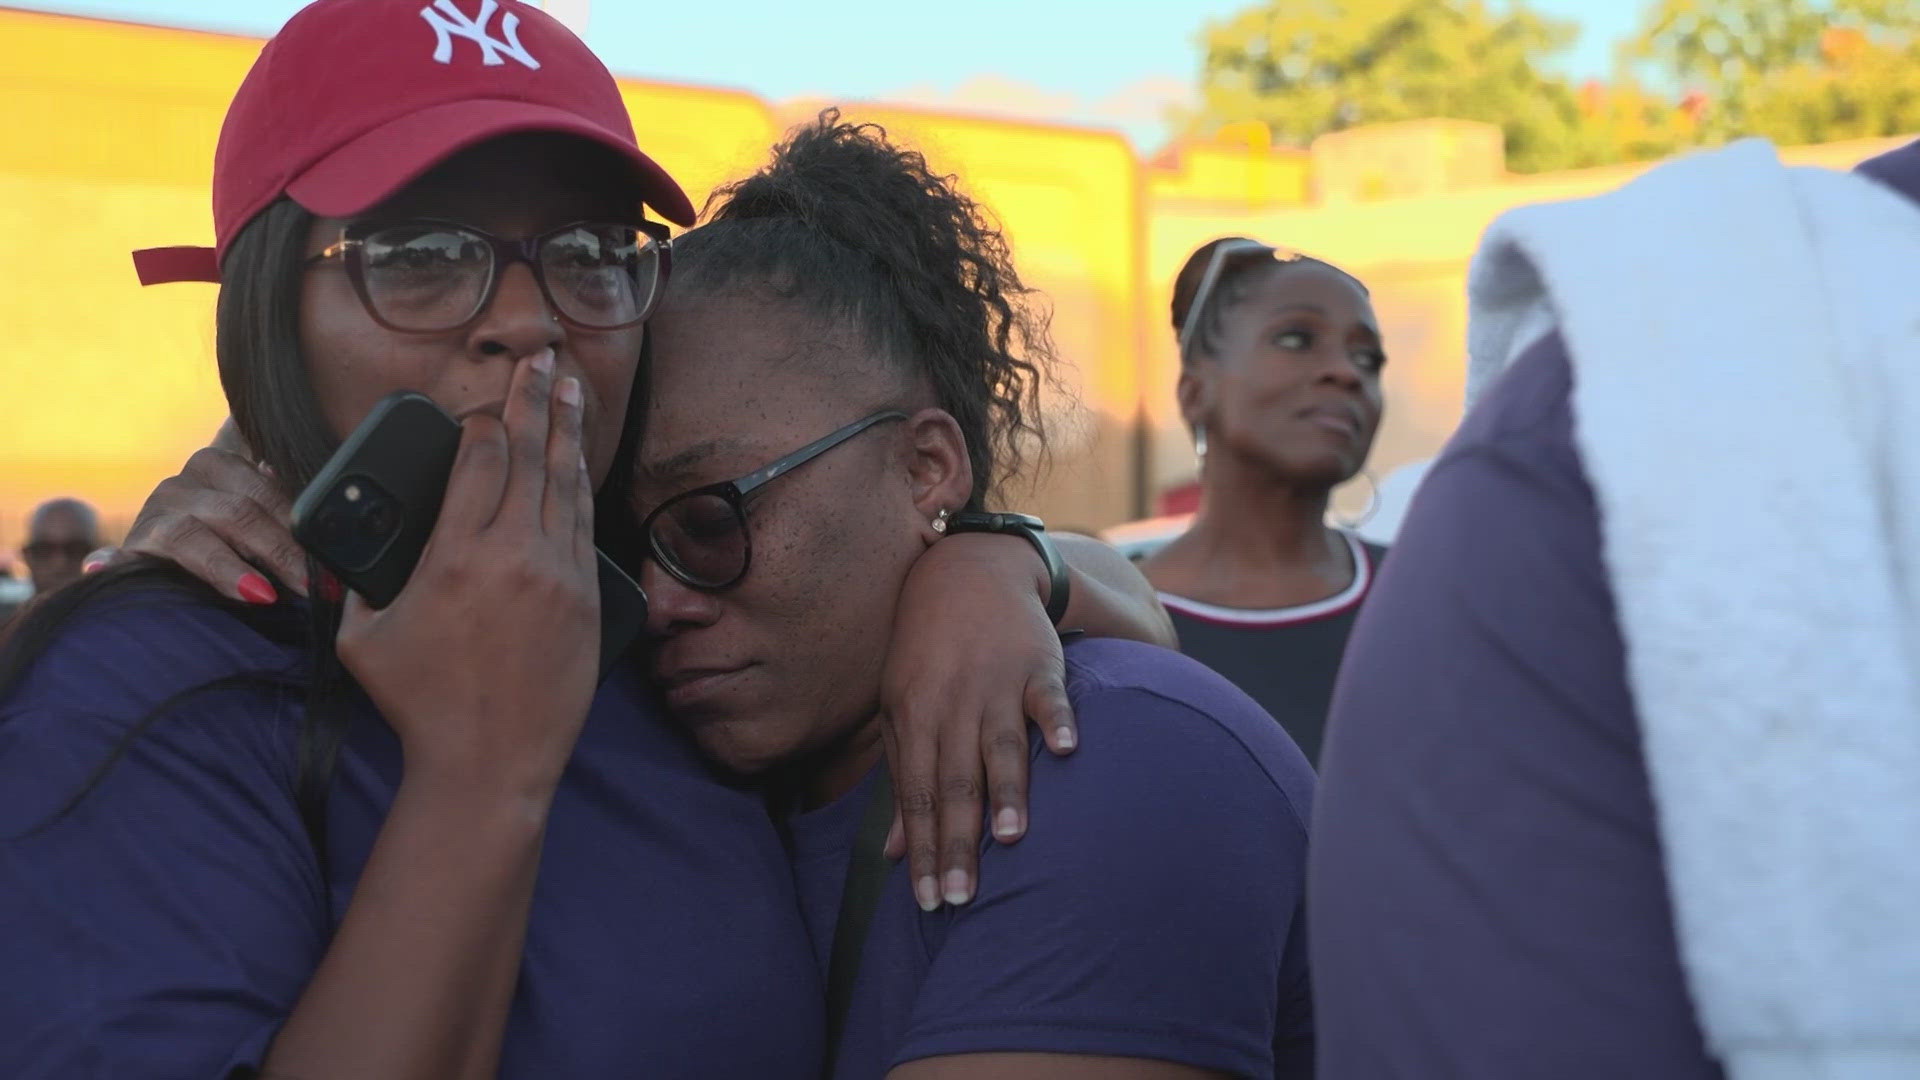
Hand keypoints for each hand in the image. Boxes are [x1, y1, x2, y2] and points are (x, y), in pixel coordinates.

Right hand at [120, 444, 308, 602]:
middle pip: (237, 512)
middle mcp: (183, 484)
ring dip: (227, 567)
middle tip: (309, 586)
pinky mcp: (127, 551)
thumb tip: (331, 533)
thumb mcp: (261, 523)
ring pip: (191, 533)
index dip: (298, 529)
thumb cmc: (231, 543)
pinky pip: (116, 558)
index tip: (325, 564)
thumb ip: (286, 517)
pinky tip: (103, 571)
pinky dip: (110, 564)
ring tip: (260, 594)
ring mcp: (152, 515)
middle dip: (279, 552)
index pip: (265, 492)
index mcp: (219, 467)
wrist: (168, 562)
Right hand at [336, 350, 598, 797]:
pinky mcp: (586, 600)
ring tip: (568, 390)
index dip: (482, 422)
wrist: (490, 764)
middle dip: (533, 401)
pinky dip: (578, 486)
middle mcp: (515, 555)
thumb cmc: (421, 705)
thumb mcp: (365, 638)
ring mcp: (558, 575)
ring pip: (564, 485)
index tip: (484, 399)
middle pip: (529, 456)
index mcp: (456, 555)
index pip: (478, 460)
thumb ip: (363, 580)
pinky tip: (577, 462)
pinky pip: (583, 525)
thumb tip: (358, 547)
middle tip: (540, 359)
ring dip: (566, 432)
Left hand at [880, 532, 1077, 911]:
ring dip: (1005, 789)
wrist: (968, 572)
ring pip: (998, 744)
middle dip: (957, 843)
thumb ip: (904, 780)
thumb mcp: (905, 711)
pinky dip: (1056, 719)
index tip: (930, 901)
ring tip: (1009, 838)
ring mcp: (995, 683)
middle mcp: (951, 705)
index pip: (917, 797)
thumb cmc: (930, 652)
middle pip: (954, 783)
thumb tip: (893, 853)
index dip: (924, 850)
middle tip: (961, 898)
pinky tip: (1065, 749)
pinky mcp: (1037, 663)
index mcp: (914, 720)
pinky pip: (1048, 695)